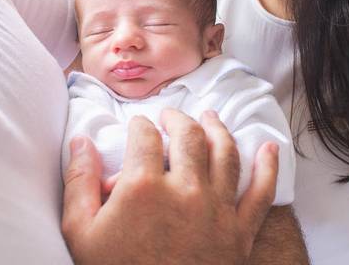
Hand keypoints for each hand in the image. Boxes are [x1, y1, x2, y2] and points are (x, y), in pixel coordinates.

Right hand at [62, 108, 279, 264]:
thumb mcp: (81, 233)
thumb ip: (79, 182)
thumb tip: (81, 141)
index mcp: (144, 187)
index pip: (144, 136)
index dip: (139, 125)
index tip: (137, 126)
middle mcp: (185, 190)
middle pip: (188, 136)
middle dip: (178, 119)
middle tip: (171, 116)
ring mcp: (217, 210)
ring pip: (225, 153)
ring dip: (218, 128)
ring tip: (211, 117)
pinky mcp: (240, 233)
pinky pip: (262, 193)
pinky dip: (269, 167)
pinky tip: (269, 148)